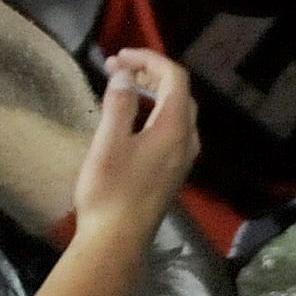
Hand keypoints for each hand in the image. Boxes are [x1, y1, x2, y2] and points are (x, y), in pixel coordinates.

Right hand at [71, 48, 200, 237]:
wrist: (118, 239)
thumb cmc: (111, 189)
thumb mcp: (109, 142)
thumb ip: (119, 104)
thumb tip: (123, 75)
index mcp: (175, 129)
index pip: (175, 78)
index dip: (149, 59)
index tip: (118, 56)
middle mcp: (187, 141)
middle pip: (179, 93)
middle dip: (150, 73)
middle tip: (116, 68)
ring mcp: (182, 158)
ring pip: (177, 112)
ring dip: (152, 92)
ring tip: (121, 85)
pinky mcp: (172, 170)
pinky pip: (172, 128)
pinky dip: (153, 111)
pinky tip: (130, 117)